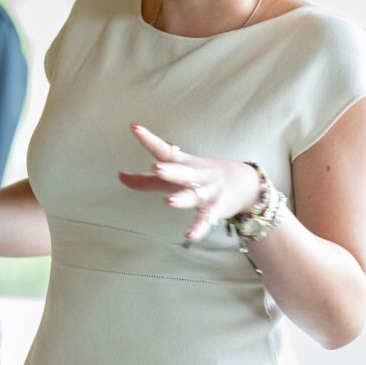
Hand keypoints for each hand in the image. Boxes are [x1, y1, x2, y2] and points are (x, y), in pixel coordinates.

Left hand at [118, 124, 260, 241]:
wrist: (245, 184)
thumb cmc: (202, 177)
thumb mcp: (175, 174)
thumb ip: (146, 180)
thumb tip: (120, 177)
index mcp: (183, 164)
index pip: (165, 150)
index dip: (150, 140)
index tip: (135, 128)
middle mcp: (195, 176)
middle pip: (181, 172)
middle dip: (170, 170)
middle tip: (156, 167)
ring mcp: (206, 193)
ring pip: (193, 196)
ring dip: (182, 198)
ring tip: (169, 201)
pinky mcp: (215, 210)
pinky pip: (206, 220)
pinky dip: (199, 228)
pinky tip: (189, 236)